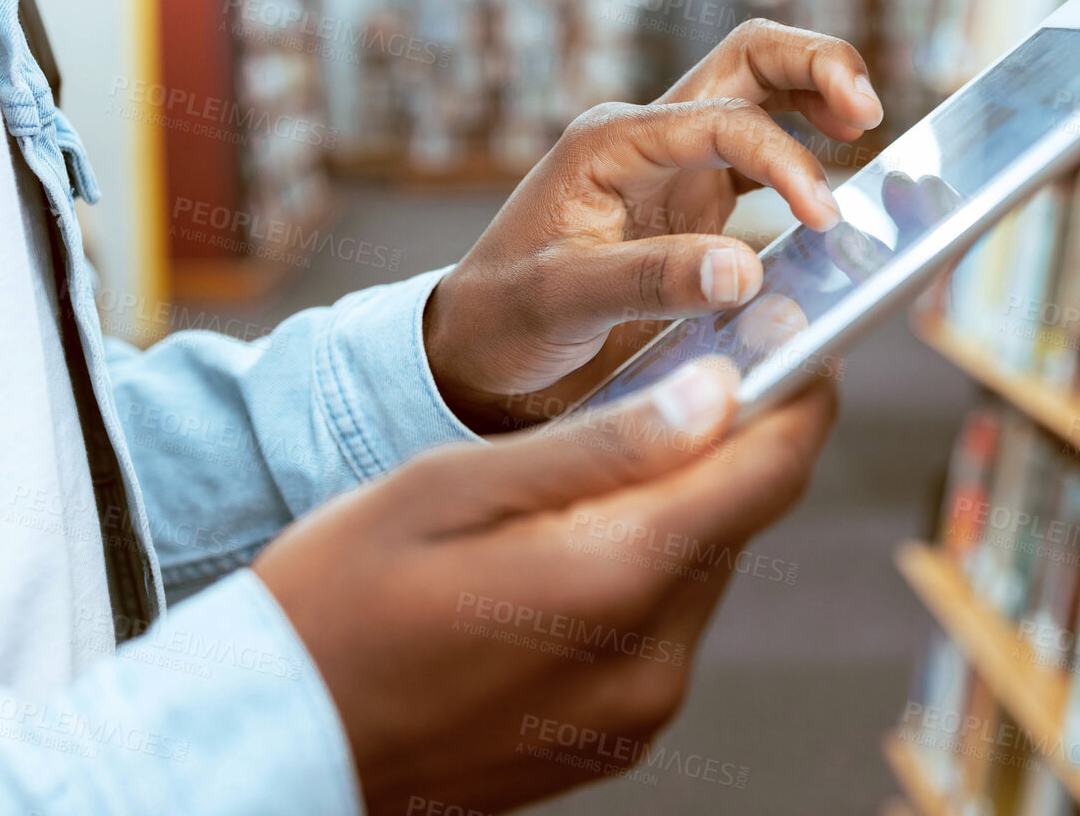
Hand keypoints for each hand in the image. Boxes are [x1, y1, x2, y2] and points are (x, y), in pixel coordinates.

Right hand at [252, 359, 835, 813]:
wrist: (275, 736)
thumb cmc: (339, 595)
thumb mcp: (453, 488)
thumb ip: (599, 445)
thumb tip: (720, 396)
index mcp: (612, 579)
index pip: (765, 472)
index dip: (800, 396)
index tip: (803, 342)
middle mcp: (649, 659)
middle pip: (739, 520)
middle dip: (731, 444)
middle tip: (698, 374)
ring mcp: (636, 710)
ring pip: (704, 571)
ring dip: (683, 506)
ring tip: (619, 453)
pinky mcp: (615, 737)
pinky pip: (666, 626)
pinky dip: (648, 568)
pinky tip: (581, 536)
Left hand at [425, 19, 882, 428]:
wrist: (473, 345)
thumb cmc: (504, 317)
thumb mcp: (564, 301)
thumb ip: (651, 281)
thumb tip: (744, 272)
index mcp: (611, 142)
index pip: (724, 122)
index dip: (785, 162)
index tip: (824, 218)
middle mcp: (646, 137)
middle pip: (748, 57)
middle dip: (816, 65)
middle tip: (869, 111)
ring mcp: (671, 164)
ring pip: (759, 90)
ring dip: (817, 93)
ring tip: (867, 126)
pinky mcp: (689, 199)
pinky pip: (758, 150)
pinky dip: (805, 151)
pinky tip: (834, 184)